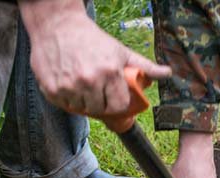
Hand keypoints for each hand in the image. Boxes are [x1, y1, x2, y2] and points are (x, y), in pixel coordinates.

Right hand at [19, 0, 170, 116]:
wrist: (57, 25)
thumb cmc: (93, 39)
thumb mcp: (120, 51)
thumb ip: (144, 67)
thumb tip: (168, 73)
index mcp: (109, 73)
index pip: (118, 106)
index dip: (116, 103)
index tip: (112, 96)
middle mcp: (89, 81)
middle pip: (99, 110)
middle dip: (100, 103)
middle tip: (97, 90)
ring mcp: (69, 86)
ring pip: (81, 110)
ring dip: (83, 102)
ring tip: (82, 85)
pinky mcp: (51, 89)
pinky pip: (65, 105)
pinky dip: (67, 99)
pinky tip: (68, 83)